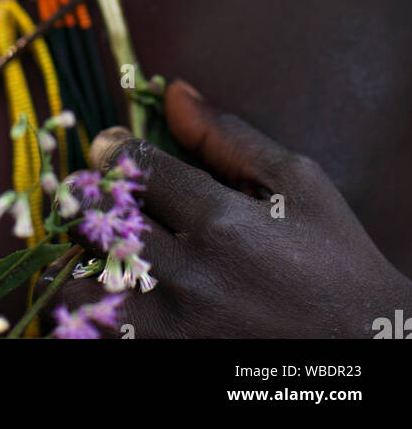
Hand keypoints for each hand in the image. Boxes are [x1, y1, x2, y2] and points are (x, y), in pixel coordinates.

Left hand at [49, 81, 410, 338]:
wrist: (369, 353)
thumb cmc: (337, 264)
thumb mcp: (299, 186)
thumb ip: (229, 138)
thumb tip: (175, 93)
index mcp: (220, 222)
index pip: (133, 166)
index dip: (112, 149)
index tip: (112, 149)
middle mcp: (190, 275)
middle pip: (98, 219)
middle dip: (91, 198)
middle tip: (103, 196)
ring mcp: (175, 328)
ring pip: (87, 282)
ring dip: (87, 259)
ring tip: (107, 250)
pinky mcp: (170, 363)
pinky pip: (102, 332)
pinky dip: (96, 308)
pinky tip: (118, 292)